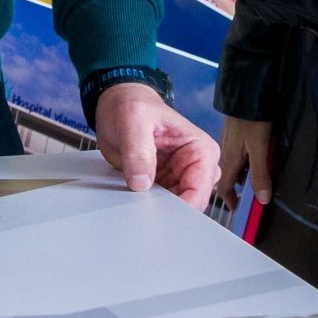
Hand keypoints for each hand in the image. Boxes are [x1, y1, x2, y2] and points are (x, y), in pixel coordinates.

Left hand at [90, 83, 218, 210]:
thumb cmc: (132, 104)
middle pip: (190, 203)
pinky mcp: (162, 183)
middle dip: (169, 210)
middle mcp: (195, 166)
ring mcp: (179, 176)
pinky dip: (147, 205)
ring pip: (175, 208)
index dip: (182, 206)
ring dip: (157, 209)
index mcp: (200, 149)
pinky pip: (159, 204)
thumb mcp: (133, 119)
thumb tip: (141, 182)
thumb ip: (138, 150)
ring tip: (136, 200)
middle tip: (144, 209)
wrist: (116, 105)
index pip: (200, 189)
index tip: (160, 212)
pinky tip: (134, 199)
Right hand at [215, 117, 273, 212]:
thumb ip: (260, 174)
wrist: (246, 91)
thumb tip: (262, 201)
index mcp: (229, 160)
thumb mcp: (260, 148)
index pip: (224, 188)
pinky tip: (257, 160)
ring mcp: (230, 142)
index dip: (231, 202)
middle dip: (239, 191)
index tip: (239, 213)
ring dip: (244, 177)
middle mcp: (226, 154)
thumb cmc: (252, 121)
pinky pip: (238, 155)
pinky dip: (246, 163)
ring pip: (235, 166)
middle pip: (230, 178)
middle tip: (253, 199)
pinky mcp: (235, 133)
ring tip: (258, 181)